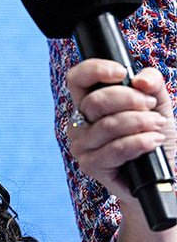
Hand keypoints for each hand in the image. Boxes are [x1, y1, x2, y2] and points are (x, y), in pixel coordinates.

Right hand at [66, 59, 175, 206]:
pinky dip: (139, 143)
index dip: (95, 70)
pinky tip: (153, 142)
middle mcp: (80, 124)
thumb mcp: (159, 102)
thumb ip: (152, 82)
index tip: (121, 73)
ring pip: (108, 125)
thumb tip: (139, 79)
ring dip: (140, 123)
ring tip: (157, 127)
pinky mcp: (91, 166)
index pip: (77, 79)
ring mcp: (82, 146)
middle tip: (151, 108)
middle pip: (95, 101)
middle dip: (130, 100)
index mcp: (91, 104)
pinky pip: (115, 149)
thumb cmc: (155, 135)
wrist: (164, 170)